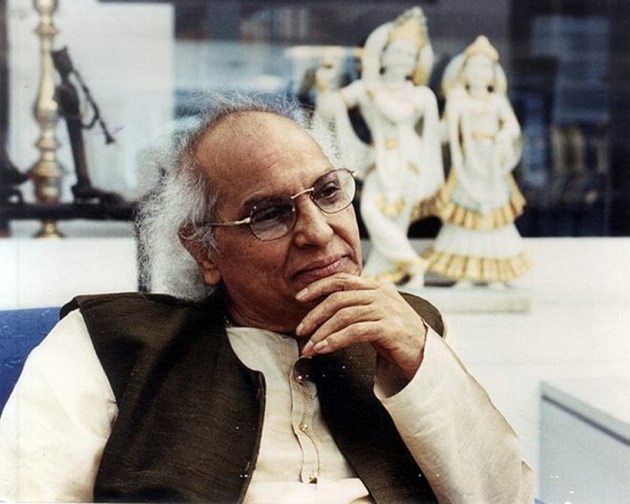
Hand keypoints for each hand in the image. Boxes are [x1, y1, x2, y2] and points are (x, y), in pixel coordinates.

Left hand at [295, 273, 427, 379]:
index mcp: (376, 286)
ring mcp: (386, 310)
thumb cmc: (394, 335)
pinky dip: (335, 340)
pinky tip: (323, 349)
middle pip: (338, 299)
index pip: (342, 279)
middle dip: (314, 316)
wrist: (424, 353)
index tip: (300, 297)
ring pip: (344, 316)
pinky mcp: (389, 328)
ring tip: (309, 348)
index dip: (318, 286)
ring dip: (322, 333)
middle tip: (300, 331)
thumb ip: (354, 306)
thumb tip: (320, 312)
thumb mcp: (374, 314)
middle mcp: (381, 294)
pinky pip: (355, 332)